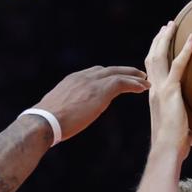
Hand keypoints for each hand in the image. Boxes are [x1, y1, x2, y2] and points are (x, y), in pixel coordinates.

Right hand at [34, 66, 148, 141]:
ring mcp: (91, 82)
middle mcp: (82, 77)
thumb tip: (65, 117)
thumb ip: (66, 108)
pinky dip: (134, 84)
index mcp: (72, 80)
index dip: (108, 75)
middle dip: (123, 71)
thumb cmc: (47, 122)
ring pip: (117, 74)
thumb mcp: (58, 110)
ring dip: (133, 77)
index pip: (94, 73)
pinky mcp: (100, 91)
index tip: (117, 79)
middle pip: (107, 70)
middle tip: (137, 75)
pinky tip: (143, 88)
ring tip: (145, 82)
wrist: (45, 121)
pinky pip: (121, 83)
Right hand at [145, 21, 191, 159]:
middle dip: (157, 41)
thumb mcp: (183, 131)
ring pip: (159, 56)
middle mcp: (153, 89)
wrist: (168, 148)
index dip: (153, 57)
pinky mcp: (171, 90)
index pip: (150, 72)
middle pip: (151, 58)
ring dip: (165, 38)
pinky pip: (178, 65)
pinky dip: (186, 50)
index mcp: (154, 97)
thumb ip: (191, 127)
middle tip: (165, 28)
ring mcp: (160, 88)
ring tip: (172, 24)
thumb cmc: (175, 146)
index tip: (159, 46)